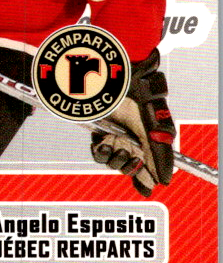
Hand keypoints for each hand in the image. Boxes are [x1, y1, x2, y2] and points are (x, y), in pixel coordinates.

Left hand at [91, 49, 175, 195]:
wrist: (117, 76)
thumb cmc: (142, 95)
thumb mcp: (157, 127)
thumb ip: (161, 155)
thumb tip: (164, 181)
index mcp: (150, 138)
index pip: (148, 166)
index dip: (146, 179)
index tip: (144, 187)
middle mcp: (133, 138)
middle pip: (130, 167)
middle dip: (130, 166)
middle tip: (130, 155)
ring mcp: (115, 134)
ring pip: (113, 162)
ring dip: (115, 160)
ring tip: (117, 147)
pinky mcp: (98, 130)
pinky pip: (98, 152)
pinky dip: (100, 152)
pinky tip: (104, 144)